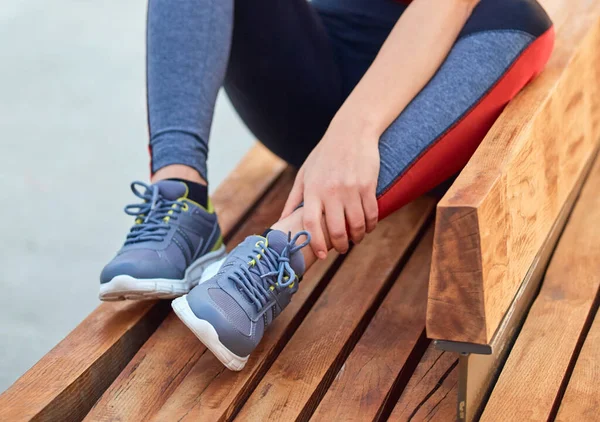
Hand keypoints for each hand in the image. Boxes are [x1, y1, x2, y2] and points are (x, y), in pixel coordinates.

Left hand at [280, 116, 379, 257]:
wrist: (351, 132)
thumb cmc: (325, 154)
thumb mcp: (304, 173)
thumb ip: (293, 198)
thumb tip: (281, 221)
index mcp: (313, 189)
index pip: (310, 223)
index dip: (315, 242)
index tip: (320, 255)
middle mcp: (331, 191)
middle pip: (335, 229)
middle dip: (340, 245)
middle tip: (341, 250)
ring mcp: (350, 188)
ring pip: (356, 224)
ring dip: (357, 237)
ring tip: (356, 239)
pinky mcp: (368, 185)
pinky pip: (371, 213)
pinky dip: (370, 225)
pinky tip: (367, 227)